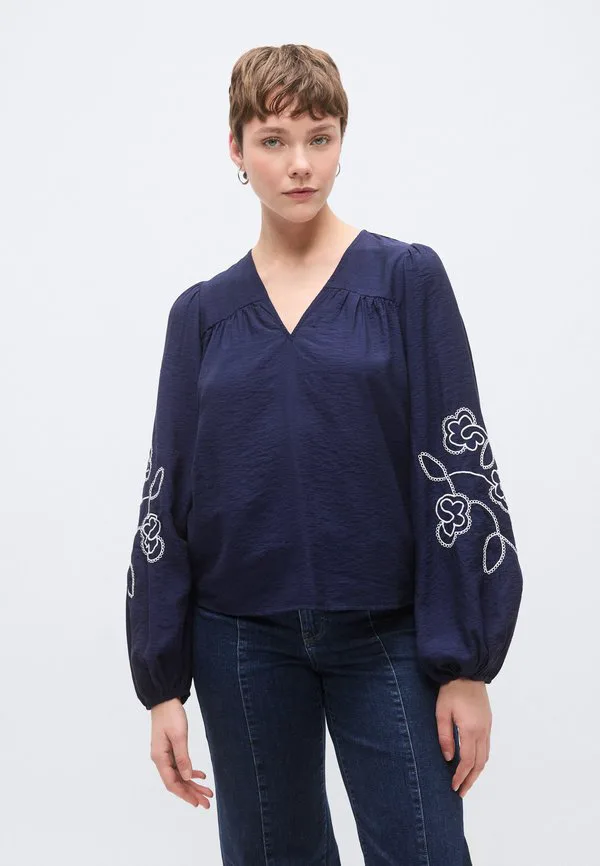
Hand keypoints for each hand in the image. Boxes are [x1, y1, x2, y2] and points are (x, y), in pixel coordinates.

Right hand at [150, 698, 213, 808]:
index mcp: (160, 758)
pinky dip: (191, 771)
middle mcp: (160, 759)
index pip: (172, 783)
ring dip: (193, 784)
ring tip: (208, 792)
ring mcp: (165, 755)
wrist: (165, 699)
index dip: (184, 795)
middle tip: (208, 803)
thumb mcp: (179, 735)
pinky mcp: (170, 749)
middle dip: (192, 793)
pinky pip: (180, 766)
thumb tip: (188, 778)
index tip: (197, 803)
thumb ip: (183, 757)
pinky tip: (201, 775)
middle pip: (177, 782)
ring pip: (180, 775)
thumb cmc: (171, 715)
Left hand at [436, 678, 491, 798]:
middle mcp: (483, 731)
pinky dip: (481, 759)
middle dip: (471, 779)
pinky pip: (487, 746)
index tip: (454, 786)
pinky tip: (473, 762)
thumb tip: (449, 758)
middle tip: (461, 792)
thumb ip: (445, 736)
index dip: (461, 776)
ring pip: (486, 756)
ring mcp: (487, 726)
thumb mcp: (441, 712)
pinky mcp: (488, 722)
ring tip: (467, 781)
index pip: (468, 761)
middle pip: (480, 763)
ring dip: (477, 771)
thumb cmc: (451, 691)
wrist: (467, 671)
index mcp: (471, 730)